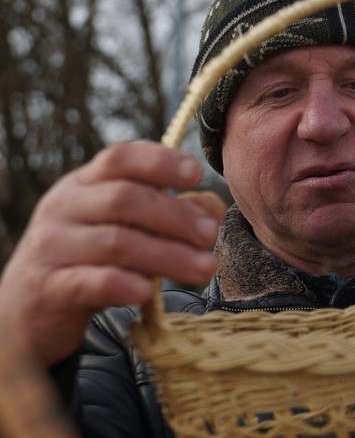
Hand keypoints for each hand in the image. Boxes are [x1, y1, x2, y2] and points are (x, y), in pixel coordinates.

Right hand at [0, 141, 225, 365]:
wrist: (29, 310)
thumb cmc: (92, 259)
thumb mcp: (126, 227)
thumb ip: (168, 213)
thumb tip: (212, 209)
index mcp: (85, 183)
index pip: (120, 157)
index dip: (160, 161)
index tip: (196, 174)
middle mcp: (64, 207)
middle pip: (125, 199)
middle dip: (175, 216)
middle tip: (209, 235)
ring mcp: (51, 247)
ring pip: (115, 242)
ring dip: (167, 255)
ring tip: (204, 269)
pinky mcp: (47, 288)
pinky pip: (86, 281)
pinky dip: (120, 284)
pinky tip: (146, 292)